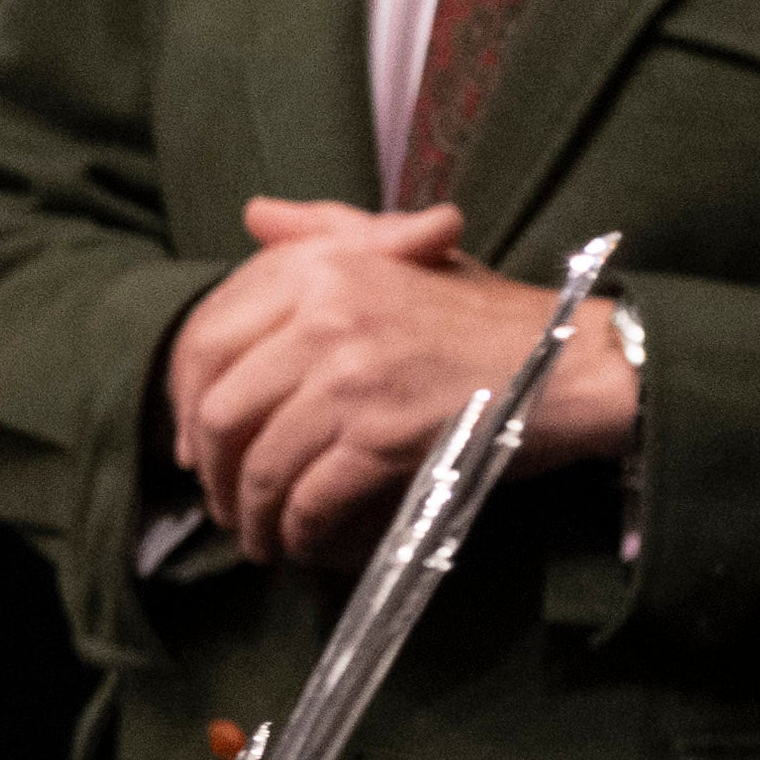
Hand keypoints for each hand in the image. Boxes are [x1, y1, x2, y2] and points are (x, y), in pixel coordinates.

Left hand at [163, 197, 641, 569]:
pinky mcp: (382, 434)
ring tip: (258, 535)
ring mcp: (352, 375)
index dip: (183, 400)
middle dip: (211, 470)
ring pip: (259, 462)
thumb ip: (327, 232)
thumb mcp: (409, 253)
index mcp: (322, 268)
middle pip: (218, 409)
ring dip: (250, 513)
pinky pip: (309, 499)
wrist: (576, 362)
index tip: (193, 442)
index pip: (205, 338)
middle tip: (221, 501)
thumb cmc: (491, 315)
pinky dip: (297, 532)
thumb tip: (256, 214)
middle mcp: (325, 315)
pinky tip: (301, 544)